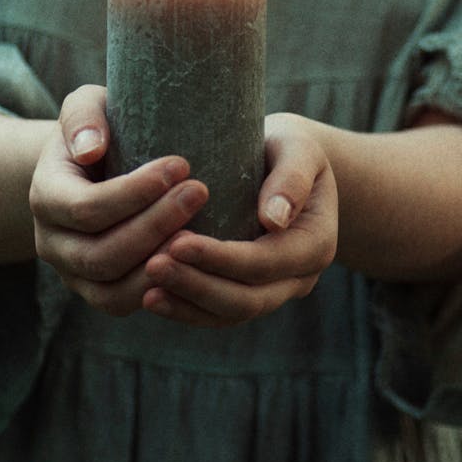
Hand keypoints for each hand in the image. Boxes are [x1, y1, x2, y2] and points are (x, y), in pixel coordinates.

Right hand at [29, 85, 208, 314]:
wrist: (89, 165)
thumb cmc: (97, 129)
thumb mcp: (86, 106)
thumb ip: (83, 117)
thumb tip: (91, 150)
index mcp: (45, 195)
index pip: (86, 208)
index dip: (135, 192)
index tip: (181, 165)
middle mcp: (50, 242)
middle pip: (101, 253)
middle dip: (156, 225)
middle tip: (201, 191)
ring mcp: (71, 272)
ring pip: (111, 288)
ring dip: (160, 262)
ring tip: (202, 232)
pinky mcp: (95, 290)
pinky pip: (122, 303)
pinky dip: (158, 289)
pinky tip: (192, 260)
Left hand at [142, 112, 337, 326]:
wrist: (290, 165)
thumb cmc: (290, 149)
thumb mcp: (299, 149)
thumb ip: (292, 178)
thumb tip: (274, 218)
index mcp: (316, 243)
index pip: (265, 262)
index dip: (221, 258)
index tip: (178, 242)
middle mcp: (299, 277)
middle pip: (247, 298)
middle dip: (197, 285)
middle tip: (152, 265)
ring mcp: (275, 291)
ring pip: (230, 313)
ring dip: (187, 303)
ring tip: (146, 289)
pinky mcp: (250, 294)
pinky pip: (218, 312)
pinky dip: (186, 308)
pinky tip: (151, 297)